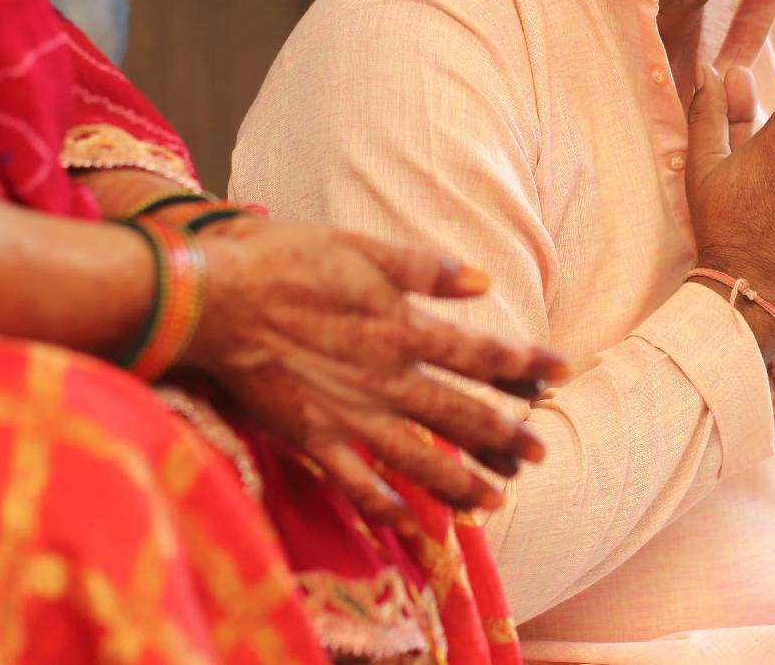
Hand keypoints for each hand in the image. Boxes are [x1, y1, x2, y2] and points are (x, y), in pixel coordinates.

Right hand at [184, 217, 566, 532]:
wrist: (213, 298)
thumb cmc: (285, 261)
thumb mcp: (362, 249)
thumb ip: (424, 268)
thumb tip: (482, 281)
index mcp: (401, 326)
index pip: (479, 351)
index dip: (524, 363)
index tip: (561, 373)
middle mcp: (385, 377)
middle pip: (458, 414)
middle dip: (504, 435)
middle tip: (539, 453)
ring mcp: (350, 413)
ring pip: (419, 458)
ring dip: (460, 482)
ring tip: (496, 502)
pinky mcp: (312, 438)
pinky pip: (356, 484)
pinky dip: (386, 507)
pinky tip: (411, 525)